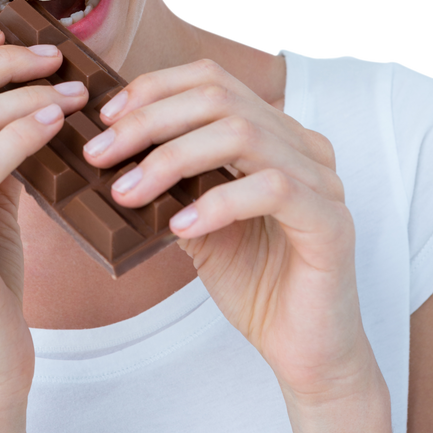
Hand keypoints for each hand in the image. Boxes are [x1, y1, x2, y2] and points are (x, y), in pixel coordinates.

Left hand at [83, 59, 375, 402]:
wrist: (303, 351)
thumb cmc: (252, 282)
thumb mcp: (195, 221)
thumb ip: (169, 181)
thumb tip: (108, 151)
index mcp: (274, 134)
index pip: (213, 81)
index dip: (155, 89)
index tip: (106, 118)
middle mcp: (302, 146)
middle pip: (220, 100)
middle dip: (150, 122)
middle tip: (101, 154)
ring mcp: (322, 180)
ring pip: (242, 135)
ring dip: (172, 159)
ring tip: (127, 192)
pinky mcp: (331, 222)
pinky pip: (272, 189)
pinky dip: (218, 202)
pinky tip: (180, 226)